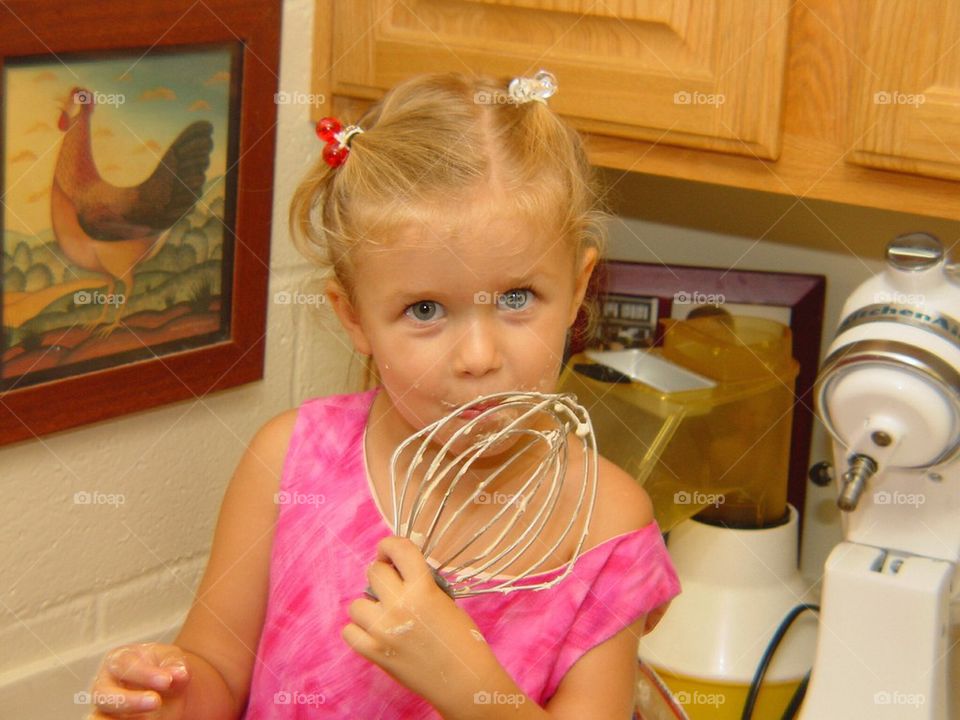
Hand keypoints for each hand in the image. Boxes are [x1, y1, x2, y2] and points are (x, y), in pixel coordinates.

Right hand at [88, 643, 189, 717]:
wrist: (166, 690)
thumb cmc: (164, 668)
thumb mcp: (172, 661)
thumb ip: (175, 665)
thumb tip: (180, 674)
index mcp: (118, 660)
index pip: (124, 664)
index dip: (145, 673)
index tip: (167, 681)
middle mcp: (104, 684)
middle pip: (104, 694)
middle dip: (129, 700)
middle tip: (156, 702)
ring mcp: (103, 708)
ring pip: (97, 718)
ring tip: (146, 719)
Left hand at [343, 537, 496, 705]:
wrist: (464, 680)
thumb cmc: (462, 639)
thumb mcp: (445, 600)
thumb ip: (420, 583)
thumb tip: (398, 570)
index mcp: (423, 588)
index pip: (399, 549)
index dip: (390, 544)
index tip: (389, 550)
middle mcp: (399, 605)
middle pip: (373, 571)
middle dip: (382, 575)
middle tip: (392, 585)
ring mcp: (383, 630)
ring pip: (356, 603)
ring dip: (370, 606)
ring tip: (386, 615)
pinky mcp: (373, 652)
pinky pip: (349, 630)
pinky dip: (359, 630)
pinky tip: (375, 632)